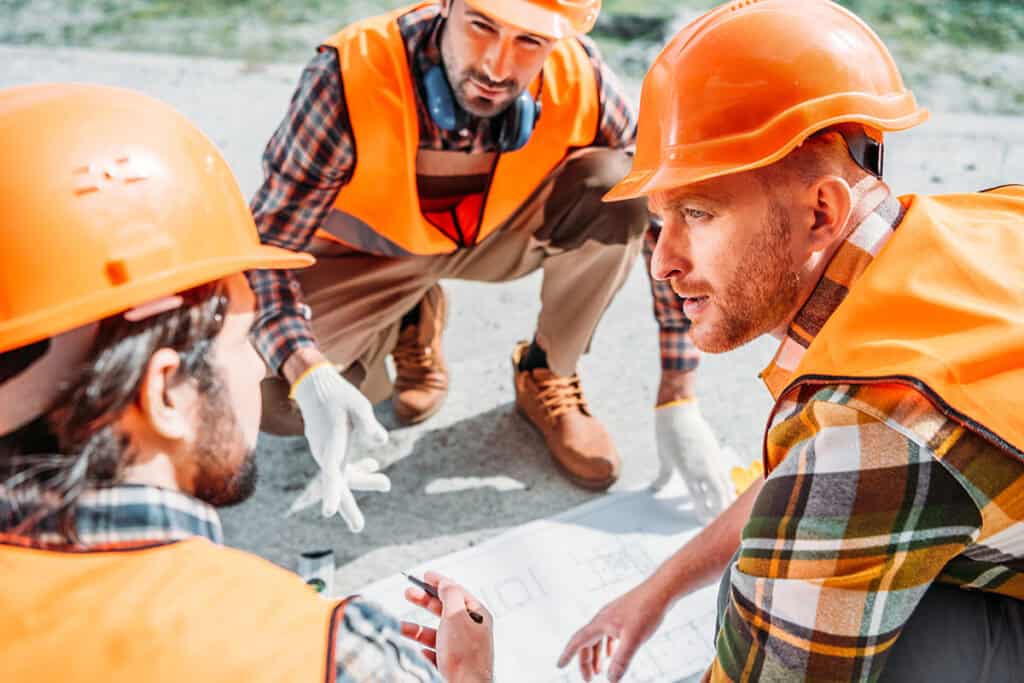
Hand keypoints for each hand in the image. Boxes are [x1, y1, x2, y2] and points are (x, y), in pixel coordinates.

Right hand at [289, 363, 389, 531]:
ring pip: (343, 475)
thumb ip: (368, 423)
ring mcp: (325, 453)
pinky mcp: (329, 449)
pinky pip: (342, 466)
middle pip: (337, 484)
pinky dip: (357, 468)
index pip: (330, 473)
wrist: (315, 386)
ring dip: (363, 479)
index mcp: (331, 444)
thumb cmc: (338, 395)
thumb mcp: (358, 405)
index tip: (328, 512)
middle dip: (348, 506)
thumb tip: (381, 441)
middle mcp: (325, 453)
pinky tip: (372, 465)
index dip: (331, 493)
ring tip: (386, 484)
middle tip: (358, 528)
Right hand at [401, 571, 493, 682]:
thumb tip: (445, 582)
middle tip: (409, 593)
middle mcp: (472, 631)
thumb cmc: (464, 654)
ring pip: (437, 633)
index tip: (426, 575)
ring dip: (418, 629)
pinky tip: (421, 651)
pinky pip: (437, 654)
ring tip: (401, 626)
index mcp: (477, 615)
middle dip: (425, 602)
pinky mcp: (454, 666)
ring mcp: (463, 649)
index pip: (457, 592)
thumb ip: (450, 594)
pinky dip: (426, 650)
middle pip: (445, 610)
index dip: (440, 582)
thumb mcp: (455, 615)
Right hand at [558, 579, 669, 681]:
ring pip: (599, 639)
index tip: (560, 666)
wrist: (661, 590)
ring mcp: (613, 616)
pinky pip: (609, 634)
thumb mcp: (633, 639)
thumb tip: (611, 680)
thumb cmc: (647, 610)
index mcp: (600, 623)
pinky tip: (613, 654)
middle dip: (585, 661)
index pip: (578, 641)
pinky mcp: (624, 615)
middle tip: (589, 679)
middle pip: (587, 642)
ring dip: (597, 655)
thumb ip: (621, 661)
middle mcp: (603, 618)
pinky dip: (608, 647)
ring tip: (599, 671)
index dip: (568, 655)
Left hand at [652, 401, 734, 522]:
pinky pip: (725, 472)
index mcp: (687, 471)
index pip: (698, 497)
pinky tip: (726, 491)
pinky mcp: (717, 452)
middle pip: (717, 494)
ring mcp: (712, 459)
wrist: (678, 412)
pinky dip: (726, 483)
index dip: (702, 511)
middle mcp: (703, 467)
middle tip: (718, 521)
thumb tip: (655, 488)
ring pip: (725, 484)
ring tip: (726, 510)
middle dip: (719, 509)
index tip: (703, 522)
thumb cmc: (667, 435)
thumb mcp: (664, 457)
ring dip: (725, 498)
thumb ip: (663, 475)